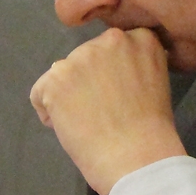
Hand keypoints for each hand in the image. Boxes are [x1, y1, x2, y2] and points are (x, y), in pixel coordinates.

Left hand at [29, 27, 185, 194]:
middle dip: (89, 79)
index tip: (120, 93)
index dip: (113, 71)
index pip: (115, 47)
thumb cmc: (152, 128)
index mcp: (140, 39)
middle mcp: (110, 40)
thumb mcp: (156, 81)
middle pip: (87, 56)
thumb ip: (134, 65)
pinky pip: (40, 93)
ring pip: (63, 74)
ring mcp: (80, 57)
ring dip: (68, 94)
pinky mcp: (56, 79)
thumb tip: (106, 72)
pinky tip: (69, 127)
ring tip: (86, 122)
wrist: (136, 155)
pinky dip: (49, 111)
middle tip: (102, 109)